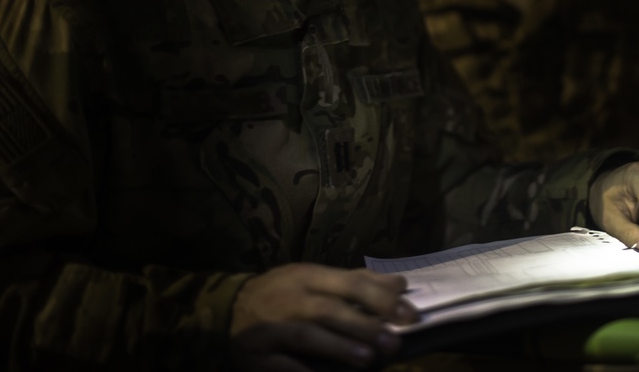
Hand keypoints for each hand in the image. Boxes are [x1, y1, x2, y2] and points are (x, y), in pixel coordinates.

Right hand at [229, 263, 417, 370]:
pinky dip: (302, 371)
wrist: (228, 308)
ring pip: (307, 335)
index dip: (381, 298)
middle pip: (329, 310)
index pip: (349, 283)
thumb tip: (399, 284)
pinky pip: (281, 364)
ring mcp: (271, 327)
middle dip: (363, 326)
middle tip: (394, 341)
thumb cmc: (284, 292)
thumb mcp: (317, 279)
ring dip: (338, 347)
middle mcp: (291, 298)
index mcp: (309, 277)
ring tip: (368, 359)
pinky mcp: (257, 354)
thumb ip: (357, 282)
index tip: (410, 314)